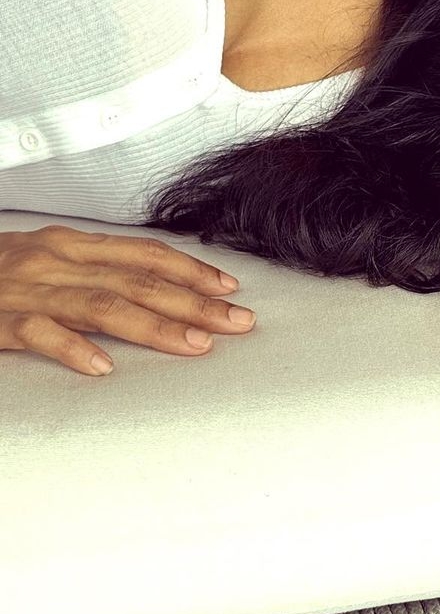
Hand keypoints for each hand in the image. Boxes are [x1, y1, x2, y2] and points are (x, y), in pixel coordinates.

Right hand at [0, 224, 255, 375]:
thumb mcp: (43, 260)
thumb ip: (90, 271)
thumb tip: (146, 287)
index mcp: (71, 245)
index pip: (145, 255)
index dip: (191, 270)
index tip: (230, 289)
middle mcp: (56, 261)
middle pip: (139, 281)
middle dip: (194, 302)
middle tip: (239, 323)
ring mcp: (27, 290)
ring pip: (102, 306)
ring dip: (154, 325)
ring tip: (194, 345)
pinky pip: (39, 334)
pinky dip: (72, 349)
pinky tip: (102, 368)